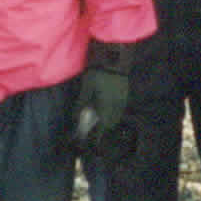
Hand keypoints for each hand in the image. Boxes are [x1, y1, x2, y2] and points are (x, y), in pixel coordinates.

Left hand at [71, 41, 134, 157]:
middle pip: (109, 125)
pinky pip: (118, 109)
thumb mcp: (86, 89)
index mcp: (107, 109)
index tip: (89, 144)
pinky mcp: (125, 94)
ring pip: (115, 117)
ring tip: (97, 116)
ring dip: (106, 119)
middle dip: (101, 129)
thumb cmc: (98, 73)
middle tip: (91, 128)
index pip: (101, 130)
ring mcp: (123, 101)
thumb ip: (81, 105)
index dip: (95, 139)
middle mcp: (117, 108)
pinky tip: (104, 105)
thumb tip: (76, 118)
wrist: (115, 57)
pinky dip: (111, 111)